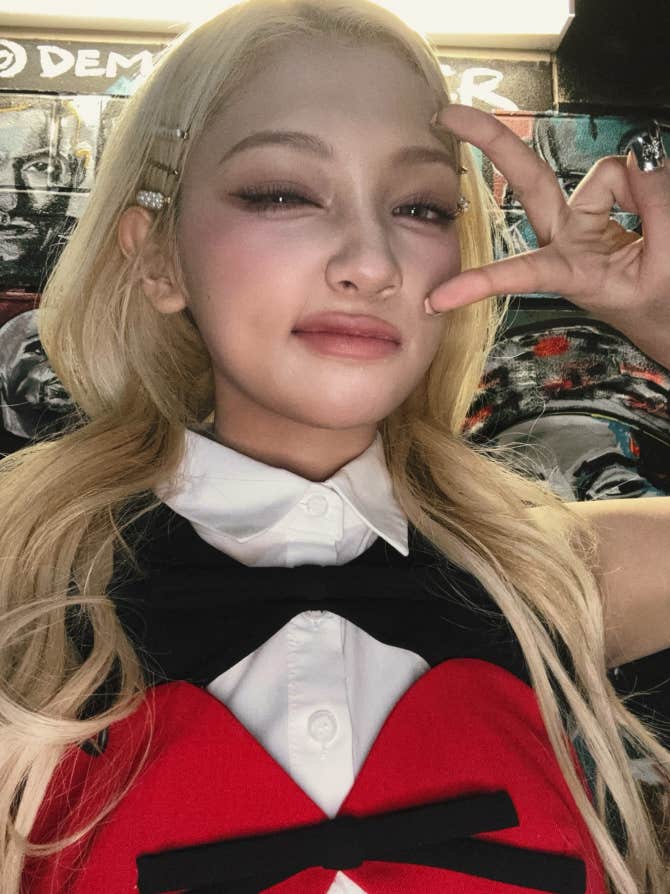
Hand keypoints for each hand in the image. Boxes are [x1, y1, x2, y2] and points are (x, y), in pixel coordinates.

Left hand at [427, 105, 669, 367]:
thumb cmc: (661, 303)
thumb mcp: (665, 264)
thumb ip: (655, 209)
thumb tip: (634, 164)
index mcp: (571, 273)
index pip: (521, 271)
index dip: (480, 283)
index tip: (436, 301)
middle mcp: (566, 241)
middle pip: (529, 181)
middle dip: (492, 142)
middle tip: (449, 114)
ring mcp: (581, 222)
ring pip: (607, 175)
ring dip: (639, 191)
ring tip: (661, 234)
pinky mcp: (600, 208)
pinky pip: (627, 176)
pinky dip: (645, 186)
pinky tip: (653, 210)